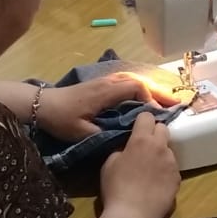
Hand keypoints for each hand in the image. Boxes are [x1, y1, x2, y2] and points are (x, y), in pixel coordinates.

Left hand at [36, 76, 158, 141]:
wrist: (41, 105)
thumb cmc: (61, 118)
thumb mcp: (82, 132)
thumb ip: (105, 135)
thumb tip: (127, 138)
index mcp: (106, 92)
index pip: (135, 87)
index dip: (150, 98)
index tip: (158, 113)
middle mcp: (108, 82)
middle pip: (138, 80)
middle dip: (157, 91)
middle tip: (175, 102)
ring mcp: (104, 81)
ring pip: (133, 79)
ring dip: (150, 88)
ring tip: (165, 100)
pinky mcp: (101, 85)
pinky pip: (126, 82)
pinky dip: (140, 88)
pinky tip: (145, 98)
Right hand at [100, 112, 178, 217]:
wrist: (133, 215)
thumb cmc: (116, 188)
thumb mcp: (109, 163)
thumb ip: (120, 149)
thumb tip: (127, 147)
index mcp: (141, 140)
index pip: (147, 116)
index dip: (141, 120)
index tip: (136, 128)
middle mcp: (160, 147)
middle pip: (163, 128)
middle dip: (154, 132)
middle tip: (144, 145)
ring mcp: (171, 162)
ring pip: (168, 149)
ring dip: (160, 152)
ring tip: (150, 168)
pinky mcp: (178, 178)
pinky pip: (172, 167)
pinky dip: (165, 169)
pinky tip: (156, 182)